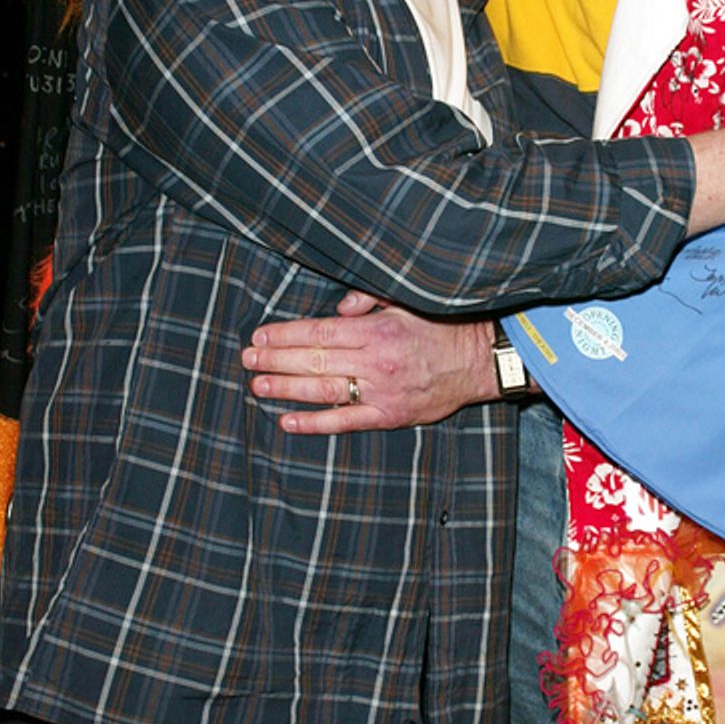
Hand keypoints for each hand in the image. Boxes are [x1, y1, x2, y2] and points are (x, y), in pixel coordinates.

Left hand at [243, 294, 498, 432]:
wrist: (477, 362)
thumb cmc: (439, 328)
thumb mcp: (405, 302)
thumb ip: (368, 300)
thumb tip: (337, 308)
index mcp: (377, 330)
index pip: (320, 331)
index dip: (285, 335)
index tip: (259, 336)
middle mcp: (375, 361)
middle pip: (315, 360)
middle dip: (276, 359)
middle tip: (247, 359)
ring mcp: (381, 392)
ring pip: (324, 390)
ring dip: (287, 388)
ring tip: (257, 386)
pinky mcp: (388, 416)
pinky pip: (345, 422)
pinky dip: (314, 423)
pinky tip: (288, 420)